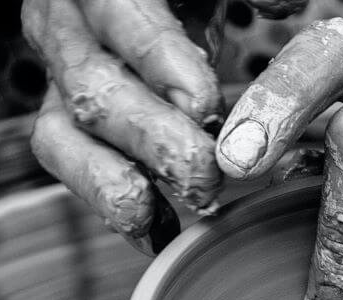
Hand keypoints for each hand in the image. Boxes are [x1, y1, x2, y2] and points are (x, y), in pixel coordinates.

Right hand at [22, 0, 307, 254]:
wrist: (151, 4)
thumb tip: (282, 6)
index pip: (122, 20)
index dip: (161, 64)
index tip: (206, 107)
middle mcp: (68, 32)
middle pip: (93, 91)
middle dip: (151, 139)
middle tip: (203, 176)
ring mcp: (60, 83)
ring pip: (63, 139)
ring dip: (114, 185)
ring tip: (157, 217)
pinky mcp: (67, 125)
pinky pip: (76, 170)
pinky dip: (114, 206)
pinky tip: (156, 233)